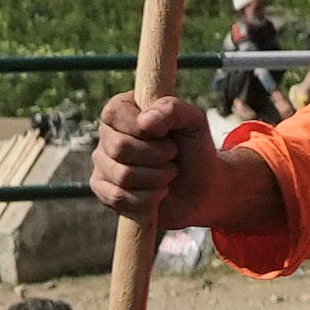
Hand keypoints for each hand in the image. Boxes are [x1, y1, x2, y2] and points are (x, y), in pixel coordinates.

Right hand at [85, 92, 277, 239]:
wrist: (206, 189)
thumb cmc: (200, 151)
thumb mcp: (194, 122)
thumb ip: (174, 108)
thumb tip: (147, 121)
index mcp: (123, 113)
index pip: (113, 113)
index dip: (142, 128)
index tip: (166, 135)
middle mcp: (108, 138)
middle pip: (116, 148)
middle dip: (156, 158)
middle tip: (174, 160)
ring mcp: (103, 168)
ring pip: (118, 176)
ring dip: (155, 181)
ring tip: (170, 178)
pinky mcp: (106, 195)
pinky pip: (116, 199)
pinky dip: (144, 200)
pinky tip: (158, 197)